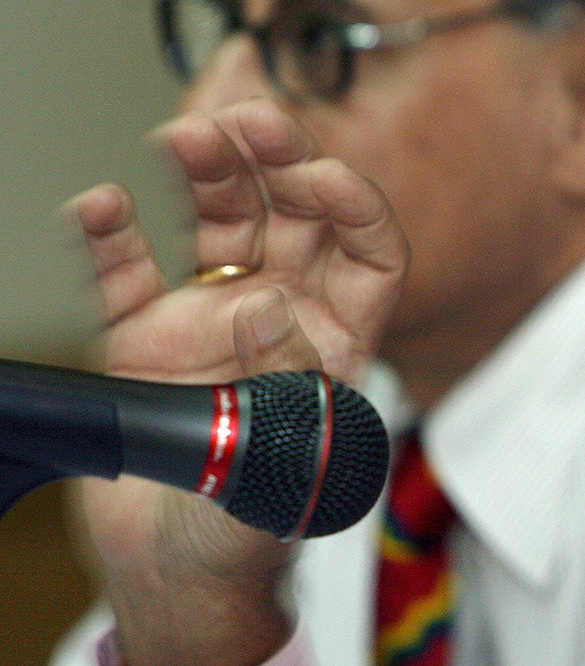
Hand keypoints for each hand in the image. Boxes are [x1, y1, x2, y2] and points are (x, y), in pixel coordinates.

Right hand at [64, 98, 406, 665]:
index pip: (371, 253)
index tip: (323, 175)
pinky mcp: (143, 338)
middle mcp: (282, 315)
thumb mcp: (287, 461)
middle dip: (281, 163)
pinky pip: (129, 274)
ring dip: (208, 176)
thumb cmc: (253, 530)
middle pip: (296, 218)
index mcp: (341, 342)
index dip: (357, 207)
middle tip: (252, 120)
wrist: (174, 577)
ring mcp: (211, 320)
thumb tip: (266, 307)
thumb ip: (286, 385)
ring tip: (186, 136)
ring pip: (220, 225)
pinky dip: (113, 238)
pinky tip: (100, 206)